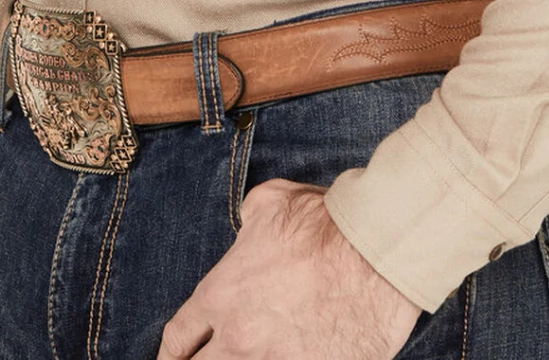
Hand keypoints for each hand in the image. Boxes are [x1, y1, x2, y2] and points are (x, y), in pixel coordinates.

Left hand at [156, 178, 422, 358]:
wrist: (375, 251)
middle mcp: (239, 338)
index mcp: (221, 295)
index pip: (178, 338)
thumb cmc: (325, 222)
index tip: (174, 358)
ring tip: (248, 357)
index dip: (172, 353)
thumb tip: (248, 231)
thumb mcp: (269, 204)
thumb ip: (247, 222)